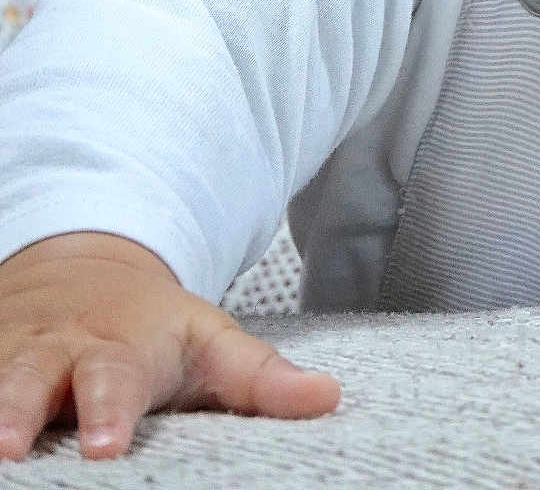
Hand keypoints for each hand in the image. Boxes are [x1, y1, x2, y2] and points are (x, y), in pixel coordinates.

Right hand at [0, 231, 339, 459]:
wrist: (77, 269)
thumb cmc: (152, 327)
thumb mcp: (209, 340)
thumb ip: (261, 377)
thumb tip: (328, 399)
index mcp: (117, 346)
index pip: (115, 380)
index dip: (110, 412)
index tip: (107, 445)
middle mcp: (55, 351)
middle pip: (32, 380)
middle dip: (18, 411)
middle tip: (10, 449)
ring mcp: (7, 358)